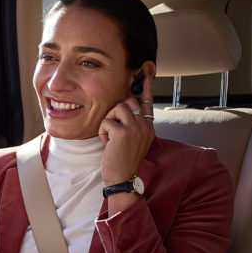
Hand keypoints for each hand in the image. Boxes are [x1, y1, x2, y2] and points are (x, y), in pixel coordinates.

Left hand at [98, 75, 155, 212]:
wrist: (122, 177)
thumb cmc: (123, 160)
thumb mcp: (133, 141)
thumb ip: (133, 125)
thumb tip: (124, 109)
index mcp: (149, 127)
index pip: (148, 103)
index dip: (147, 89)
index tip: (148, 75)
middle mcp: (145, 126)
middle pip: (128, 101)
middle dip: (116, 111)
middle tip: (113, 128)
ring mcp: (136, 128)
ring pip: (117, 107)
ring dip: (108, 120)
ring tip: (110, 136)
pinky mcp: (123, 132)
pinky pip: (106, 121)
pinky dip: (102, 132)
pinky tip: (107, 143)